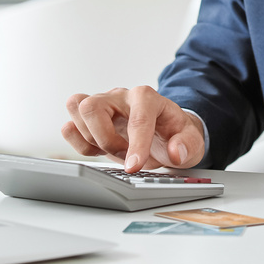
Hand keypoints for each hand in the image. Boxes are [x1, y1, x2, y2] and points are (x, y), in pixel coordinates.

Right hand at [62, 86, 204, 171]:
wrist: (165, 133)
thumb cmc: (174, 133)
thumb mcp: (192, 141)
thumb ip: (188, 145)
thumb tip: (176, 152)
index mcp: (147, 97)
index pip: (137, 117)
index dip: (136, 144)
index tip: (134, 166)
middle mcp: (121, 96)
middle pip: (92, 105)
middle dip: (104, 138)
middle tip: (122, 154)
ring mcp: (103, 104)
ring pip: (77, 108)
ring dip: (91, 138)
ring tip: (112, 150)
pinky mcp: (90, 118)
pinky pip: (70, 126)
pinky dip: (80, 143)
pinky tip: (100, 150)